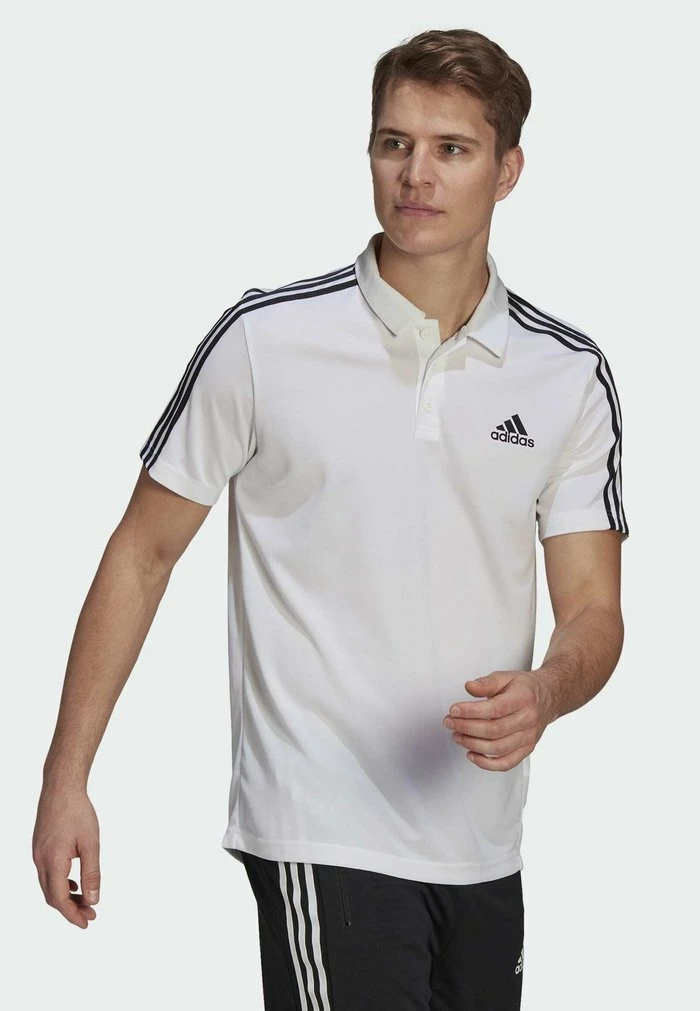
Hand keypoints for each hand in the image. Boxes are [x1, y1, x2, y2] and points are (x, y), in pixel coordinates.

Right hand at [32, 783, 100, 927]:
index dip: (72, 915)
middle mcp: (40, 860)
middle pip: (52, 896)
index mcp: (53, 860)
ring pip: (49, 886)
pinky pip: (47, 874)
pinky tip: (74, 884)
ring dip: (65, 897)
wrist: (61, 787)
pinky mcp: (39, 848)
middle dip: (70, 909)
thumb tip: (93, 900)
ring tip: (85, 902)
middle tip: (90, 915)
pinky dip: (60, 884)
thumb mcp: (91, 843)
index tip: (87, 923)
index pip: (60, 899)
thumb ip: (92, 873)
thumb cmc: (77, 811)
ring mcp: (37, 854)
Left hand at [442, 669, 555, 771]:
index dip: (471, 711)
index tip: (454, 710)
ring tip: (457, 736)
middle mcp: (528, 720)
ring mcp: (529, 737)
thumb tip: (469, 687)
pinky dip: (487, 763)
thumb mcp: (506, 677)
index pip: (494, 709)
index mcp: (523, 699)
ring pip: (498, 748)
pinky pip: (507, 763)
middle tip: (449, 722)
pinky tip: (472, 754)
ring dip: (472, 744)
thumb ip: (486, 683)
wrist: (549, 697)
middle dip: (466, 727)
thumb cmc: (524, 688)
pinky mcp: (527, 749)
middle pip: (494, 730)